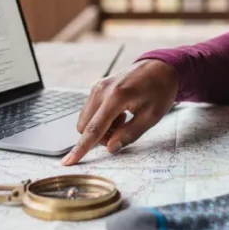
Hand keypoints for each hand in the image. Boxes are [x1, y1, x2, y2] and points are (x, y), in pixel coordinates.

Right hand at [61, 59, 179, 165]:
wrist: (160, 67)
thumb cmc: (160, 91)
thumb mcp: (152, 116)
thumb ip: (130, 134)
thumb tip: (110, 148)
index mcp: (116, 97)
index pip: (94, 129)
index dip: (81, 148)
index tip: (68, 162)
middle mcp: (101, 90)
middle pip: (84, 126)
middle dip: (99, 137)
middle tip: (122, 132)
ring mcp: (97, 87)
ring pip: (86, 120)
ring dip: (100, 128)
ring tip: (123, 120)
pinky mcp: (97, 86)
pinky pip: (90, 111)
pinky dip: (100, 119)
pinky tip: (119, 113)